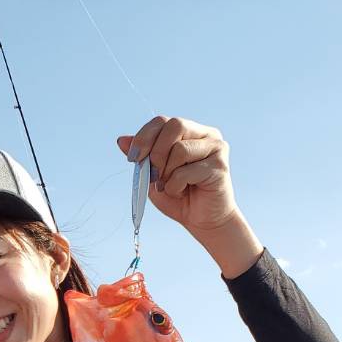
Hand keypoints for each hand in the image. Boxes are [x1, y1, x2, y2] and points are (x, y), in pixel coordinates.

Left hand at [119, 117, 238, 235]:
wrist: (203, 220)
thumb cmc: (179, 195)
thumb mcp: (153, 174)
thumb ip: (142, 155)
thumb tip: (121, 140)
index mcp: (190, 131)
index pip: (163, 121)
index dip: (144, 137)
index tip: (133, 158)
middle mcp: (206, 135)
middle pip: (175, 126)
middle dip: (156, 153)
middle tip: (154, 175)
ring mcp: (216, 148)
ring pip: (180, 149)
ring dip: (166, 173)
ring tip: (169, 186)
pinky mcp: (220, 166)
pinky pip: (186, 171)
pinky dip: (175, 186)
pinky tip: (181, 192)